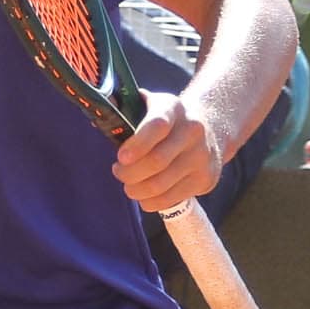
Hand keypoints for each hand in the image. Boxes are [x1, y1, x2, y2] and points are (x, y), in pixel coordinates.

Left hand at [114, 89, 222, 211]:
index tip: (121, 157)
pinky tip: (144, 195)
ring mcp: (202, 157)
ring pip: (161, 185)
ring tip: (129, 185)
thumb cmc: (168, 121)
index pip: (157, 125)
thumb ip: (125, 109)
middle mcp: (193, 131)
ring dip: (136, 190)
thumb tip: (98, 116)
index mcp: (174, 108)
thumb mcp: (150, 105)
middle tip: (118, 172)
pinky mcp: (205, 179)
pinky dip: (150, 202)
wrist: (211, 128)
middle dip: (129, 173)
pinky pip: (170, 199)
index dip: (137, 144)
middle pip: (156, 162)